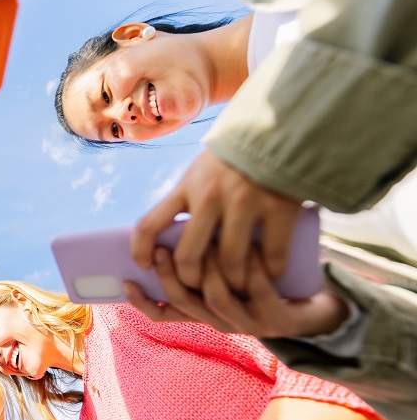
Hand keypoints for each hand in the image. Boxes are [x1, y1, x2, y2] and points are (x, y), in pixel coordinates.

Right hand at [125, 247, 349, 337]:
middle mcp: (221, 321)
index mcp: (206, 311)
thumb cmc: (270, 281)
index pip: (164, 312)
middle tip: (161, 249)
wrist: (320, 306)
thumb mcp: (232, 267)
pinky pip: (258, 295)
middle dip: (169, 274)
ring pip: (215, 298)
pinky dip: (253, 271)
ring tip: (207, 242)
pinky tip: (252, 252)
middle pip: (183, 301)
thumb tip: (169, 226)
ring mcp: (249, 323)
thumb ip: (202, 254)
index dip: (143, 299)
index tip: (127, 277)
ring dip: (208, 269)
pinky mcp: (278, 321)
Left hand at [132, 151, 302, 292]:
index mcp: (186, 188)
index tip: (145, 266)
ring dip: (233, 285)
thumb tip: (165, 238)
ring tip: (237, 287)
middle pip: (188, 257)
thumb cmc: (233, 161)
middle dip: (191, 281)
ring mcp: (245, 203)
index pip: (149, 225)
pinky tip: (271, 275)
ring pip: (230, 264)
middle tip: (200, 287)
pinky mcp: (279, 209)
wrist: (278, 131)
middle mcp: (210, 196)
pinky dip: (271, 273)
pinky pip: (272, 257)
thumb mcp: (200, 173)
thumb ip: (186, 200)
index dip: (140, 252)